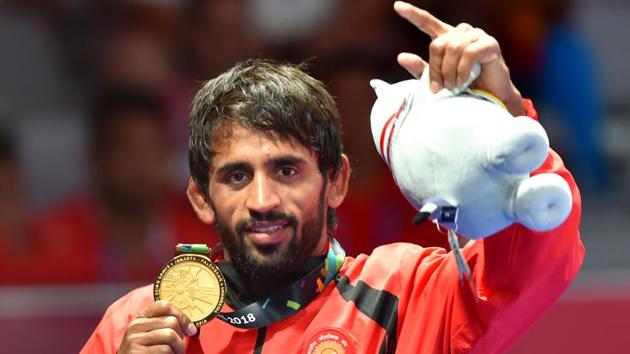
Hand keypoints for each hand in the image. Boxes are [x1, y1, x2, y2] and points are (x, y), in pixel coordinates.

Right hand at [117, 301, 196, 353]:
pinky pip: (166, 350)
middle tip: (180, 346)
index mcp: (140, 317)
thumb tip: (190, 326)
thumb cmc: (145, 351)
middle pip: (171, 322)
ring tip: (175, 353)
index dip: (182, 316)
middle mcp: (135, 326)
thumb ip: (164, 324)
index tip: (190, 329)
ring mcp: (135, 340)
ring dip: (179, 348)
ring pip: (170, 336)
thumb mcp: (150, 333)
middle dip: (181, 335)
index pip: (164, 306)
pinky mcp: (138, 353)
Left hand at [393, 1, 524, 115]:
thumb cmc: (463, 88)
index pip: (428, 23)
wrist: (489, 99)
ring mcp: (476, 35)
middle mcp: (462, 32)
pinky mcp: (490, 43)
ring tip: (454, 87)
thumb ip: (420, 69)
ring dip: (450, 73)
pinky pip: (469, 53)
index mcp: (447, 38)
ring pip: (453, 49)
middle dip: (436, 69)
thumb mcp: (436, 80)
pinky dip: (462, 71)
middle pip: (438, 45)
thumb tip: (401, 57)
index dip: (413, 15)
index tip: (398, 6)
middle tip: (439, 88)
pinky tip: (463, 81)